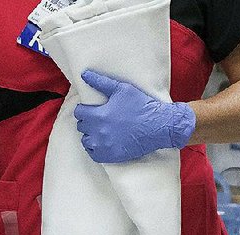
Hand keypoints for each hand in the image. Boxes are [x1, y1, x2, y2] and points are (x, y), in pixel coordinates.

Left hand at [74, 70, 195, 162]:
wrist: (160, 126)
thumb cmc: (142, 105)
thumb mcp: (122, 89)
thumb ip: (101, 82)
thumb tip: (84, 74)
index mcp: (99, 115)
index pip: (79, 113)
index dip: (84, 109)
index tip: (91, 109)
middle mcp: (98, 132)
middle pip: (81, 126)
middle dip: (88, 121)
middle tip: (98, 118)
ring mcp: (103, 146)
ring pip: (86, 141)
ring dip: (90, 135)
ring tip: (100, 130)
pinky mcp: (109, 156)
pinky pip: (92, 154)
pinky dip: (95, 148)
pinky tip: (103, 142)